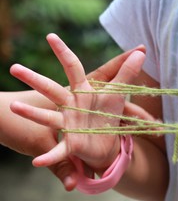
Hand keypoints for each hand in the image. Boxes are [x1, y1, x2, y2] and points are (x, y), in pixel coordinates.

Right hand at [10, 33, 151, 188]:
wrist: (104, 142)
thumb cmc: (106, 115)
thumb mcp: (117, 94)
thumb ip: (127, 73)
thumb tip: (141, 51)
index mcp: (82, 92)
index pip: (73, 68)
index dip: (64, 53)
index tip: (50, 37)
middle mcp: (71, 106)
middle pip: (51, 90)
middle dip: (35, 79)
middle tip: (14, 68)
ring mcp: (67, 124)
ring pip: (48, 118)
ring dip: (32, 113)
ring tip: (15, 107)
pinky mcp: (71, 144)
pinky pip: (58, 152)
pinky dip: (50, 158)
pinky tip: (39, 163)